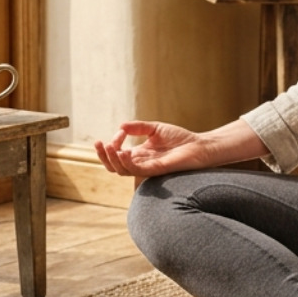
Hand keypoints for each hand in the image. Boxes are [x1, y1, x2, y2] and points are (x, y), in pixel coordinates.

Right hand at [94, 120, 214, 177]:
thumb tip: (120, 126)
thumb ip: (138, 128)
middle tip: (98, 143)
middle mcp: (141, 162)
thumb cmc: (180, 138)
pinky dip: (127, 163)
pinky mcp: (156, 169)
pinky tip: (124, 152)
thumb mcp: (155, 128)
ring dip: (112, 160)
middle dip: (103, 156)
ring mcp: (147, 167)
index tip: (120, 132)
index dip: (113, 143)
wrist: (198, 145)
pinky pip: (137, 170)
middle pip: (115, 166)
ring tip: (108, 147)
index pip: (117, 153)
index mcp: (139, 154)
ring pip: (122, 170)